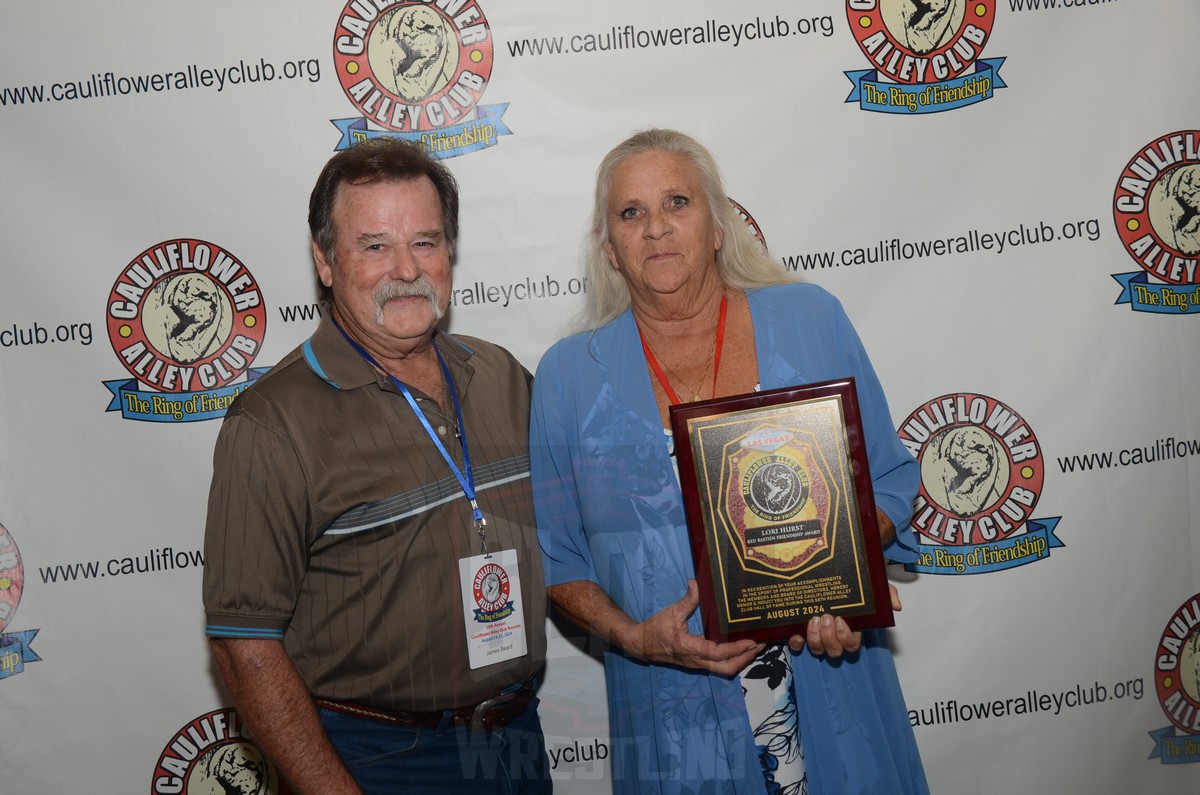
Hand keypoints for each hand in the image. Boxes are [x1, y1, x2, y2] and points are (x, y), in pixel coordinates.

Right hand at [623, 580, 762, 675]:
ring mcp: (697, 664)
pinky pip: (718, 665)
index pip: (719, 653)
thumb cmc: (656, 629)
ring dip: (741, 660)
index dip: (738, 648)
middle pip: (727, 668)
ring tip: (754, 647)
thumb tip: (696, 582)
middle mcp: (696, 661)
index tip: (752, 641)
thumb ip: (687, 600)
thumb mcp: (671, 612)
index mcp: (690, 648)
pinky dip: (732, 659)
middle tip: (760, 645)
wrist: (641, 645)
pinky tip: (740, 648)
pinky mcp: (697, 663)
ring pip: (724, 669)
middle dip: (746, 659)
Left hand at [786, 584, 902, 656]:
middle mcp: (834, 635)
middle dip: (830, 637)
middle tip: (826, 617)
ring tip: (813, 619)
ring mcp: (817, 634)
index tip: (841, 620)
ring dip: (815, 638)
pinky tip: (796, 633)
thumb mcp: (871, 585)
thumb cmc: (852, 584)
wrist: (830, 569)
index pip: (852, 644)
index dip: (846, 637)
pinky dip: (797, 643)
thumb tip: (896, 605)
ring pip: (818, 650)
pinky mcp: (801, 630)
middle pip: (835, 650)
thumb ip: (887, 593)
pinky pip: (798, 645)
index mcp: (851, 628)